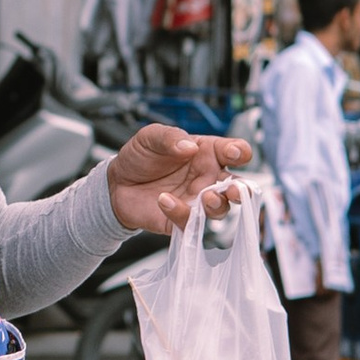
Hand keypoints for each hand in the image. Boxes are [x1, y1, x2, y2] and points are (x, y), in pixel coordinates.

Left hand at [105, 124, 251, 237]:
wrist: (117, 183)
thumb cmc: (141, 157)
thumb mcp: (151, 136)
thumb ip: (170, 137)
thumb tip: (189, 147)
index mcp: (207, 153)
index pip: (233, 151)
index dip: (239, 152)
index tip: (232, 153)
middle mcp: (207, 178)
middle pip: (237, 187)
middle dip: (242, 190)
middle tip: (235, 189)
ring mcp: (197, 200)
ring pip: (220, 209)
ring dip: (217, 205)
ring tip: (205, 197)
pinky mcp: (181, 219)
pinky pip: (190, 222)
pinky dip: (180, 213)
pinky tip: (164, 200)